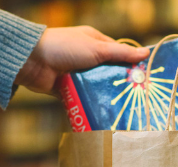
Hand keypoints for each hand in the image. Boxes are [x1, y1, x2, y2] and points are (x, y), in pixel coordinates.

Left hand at [14, 26, 149, 95]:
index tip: (144, 78)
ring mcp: (74, 74)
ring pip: (94, 87)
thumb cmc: (65, 48)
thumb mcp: (97, 49)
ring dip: (103, 95)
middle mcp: (84, 57)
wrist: (32, 61)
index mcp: (93, 42)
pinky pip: (80, 98)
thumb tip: (146, 53)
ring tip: (121, 108)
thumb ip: (121, 53)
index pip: (116, 53)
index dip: (129, 65)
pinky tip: (101, 113)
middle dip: (117, 83)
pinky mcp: (65, 89)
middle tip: (136, 97)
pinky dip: (88, 104)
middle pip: (106, 72)